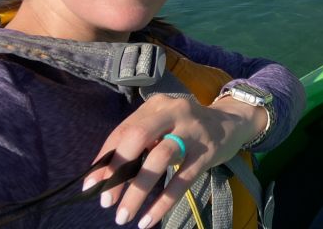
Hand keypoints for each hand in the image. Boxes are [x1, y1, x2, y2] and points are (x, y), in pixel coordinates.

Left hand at [83, 94, 265, 226]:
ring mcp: (193, 131)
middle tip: (106, 201)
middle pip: (138, 137)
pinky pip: (182, 180)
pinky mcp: (207, 152)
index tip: (91, 186)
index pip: (123, 130)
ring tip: (123, 216)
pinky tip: (148, 220)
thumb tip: (103, 175)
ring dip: (137, 190)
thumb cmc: (186, 128)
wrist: (231, 123)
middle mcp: (174, 112)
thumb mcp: (162, 125)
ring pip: (160, 158)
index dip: (104, 159)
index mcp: (156, 106)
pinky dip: (163, 202)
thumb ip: (138, 142)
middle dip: (117, 171)